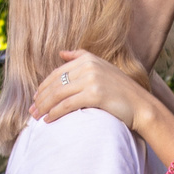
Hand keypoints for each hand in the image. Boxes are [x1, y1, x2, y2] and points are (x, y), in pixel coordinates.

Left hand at [29, 50, 152, 130]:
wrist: (141, 105)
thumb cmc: (121, 90)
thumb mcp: (102, 67)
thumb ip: (81, 57)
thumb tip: (61, 53)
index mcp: (87, 58)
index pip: (57, 73)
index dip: (44, 86)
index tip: (35, 98)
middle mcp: (88, 66)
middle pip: (55, 83)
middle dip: (41, 98)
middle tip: (31, 111)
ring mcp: (91, 80)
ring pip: (58, 94)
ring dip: (44, 107)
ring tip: (36, 117)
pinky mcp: (94, 95)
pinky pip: (67, 105)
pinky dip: (55, 113)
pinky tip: (48, 120)